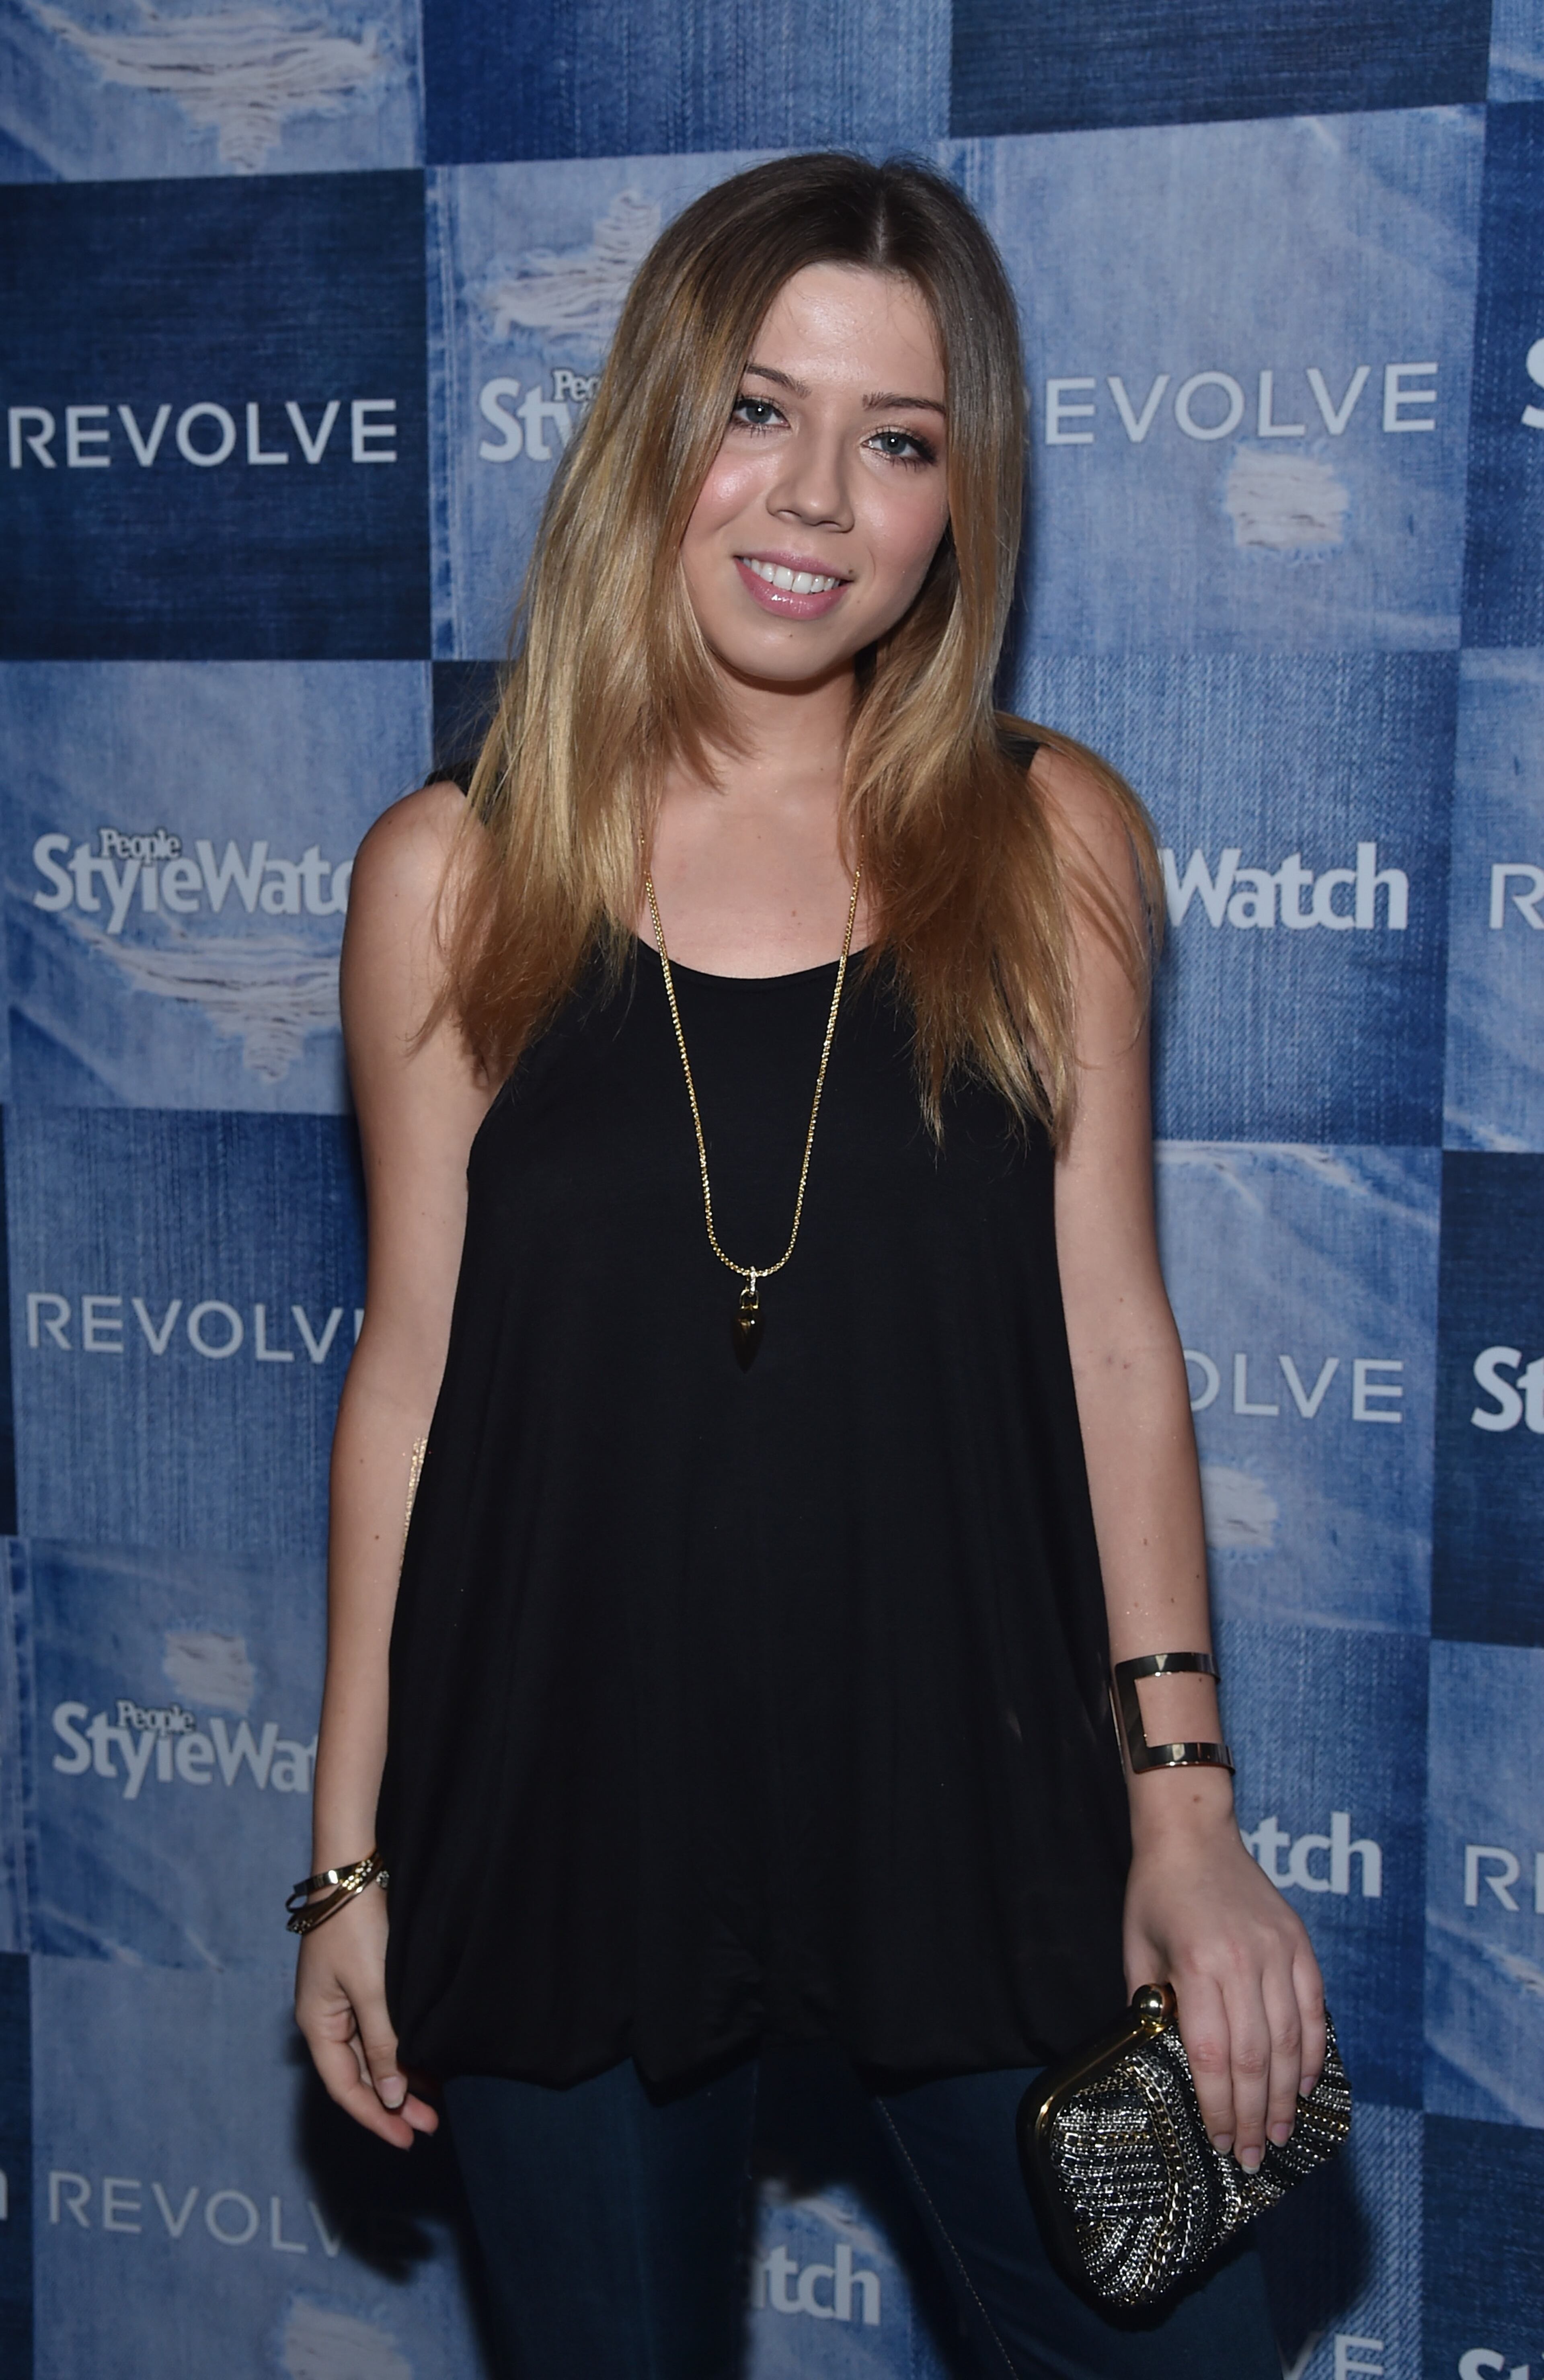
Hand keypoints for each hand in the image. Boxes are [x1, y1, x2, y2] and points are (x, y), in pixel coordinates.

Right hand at [294, 1884, 439, 2149]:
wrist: (355, 1868)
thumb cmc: (356, 1925)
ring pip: (372, 2053)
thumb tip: (389, 2096)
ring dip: (401, 2078)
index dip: (375, 2117)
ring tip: (435, 2102)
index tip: (406, 2139)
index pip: (345, 2086)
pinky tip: (426, 2060)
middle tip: (430, 2126)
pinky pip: (379, 2029)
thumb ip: (383, 2044)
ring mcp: (342, 1999)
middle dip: (393, 2103)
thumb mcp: (373, 1990)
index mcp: (317, 2023)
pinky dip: (402, 2049)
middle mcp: (326, 2017)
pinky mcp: (361, 1981)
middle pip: (360, 2074)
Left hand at [1122, 1801, 1325, 2172]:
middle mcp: (1244, 1962)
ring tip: (1279, 2134)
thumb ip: (1153, 2008)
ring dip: (1285, 2096)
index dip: (1219, 2107)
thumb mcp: (1138, 1952)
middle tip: (1252, 2156)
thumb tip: (1167, 2063)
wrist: (1192, 1832)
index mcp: (1198, 1966)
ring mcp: (1277, 1951)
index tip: (1219, 2142)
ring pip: (1289, 2041)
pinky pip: (1313, 2008)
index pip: (1214, 2057)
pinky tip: (1304, 2085)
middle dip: (1254, 2116)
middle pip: (1255, 2059)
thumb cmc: (1156, 1894)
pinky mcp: (1298, 1943)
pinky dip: (1312, 2051)